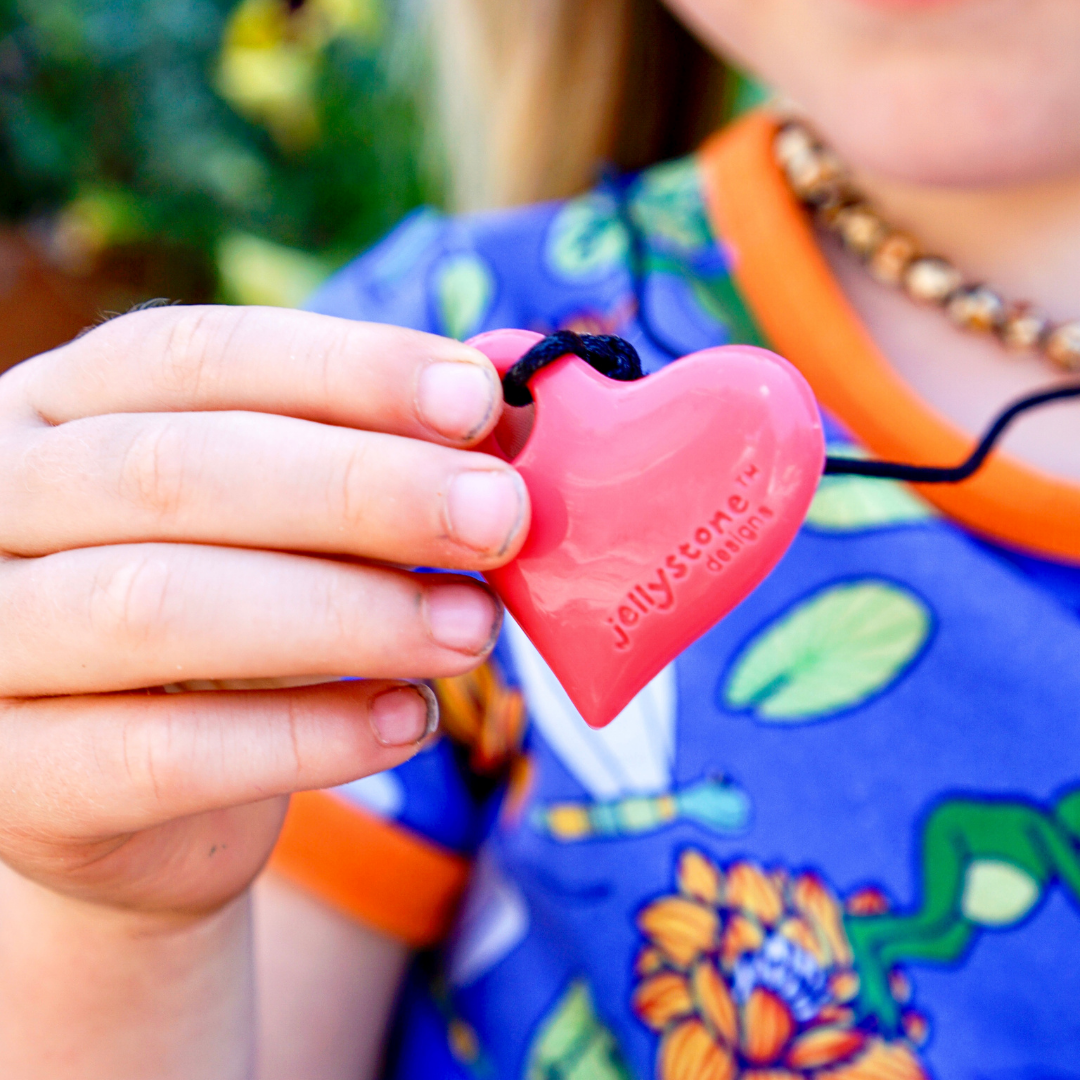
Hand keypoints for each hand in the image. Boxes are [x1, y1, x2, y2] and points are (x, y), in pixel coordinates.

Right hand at [0, 305, 526, 916]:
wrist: (133, 797)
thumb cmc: (230, 625)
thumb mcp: (283, 525)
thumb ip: (369, 466)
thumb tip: (506, 422)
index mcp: (59, 409)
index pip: (196, 354)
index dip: (346, 370)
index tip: (479, 401)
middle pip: (174, 472)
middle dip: (361, 490)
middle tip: (499, 517)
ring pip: (160, 608)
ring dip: (348, 613)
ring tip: (474, 628)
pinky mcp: (17, 780)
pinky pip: (164, 756)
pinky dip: (310, 736)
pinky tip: (411, 720)